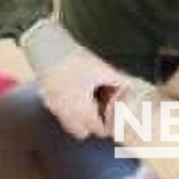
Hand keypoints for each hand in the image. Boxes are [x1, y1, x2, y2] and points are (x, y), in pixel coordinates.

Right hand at [21, 19, 129, 138]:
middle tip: (101, 114)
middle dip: (92, 126)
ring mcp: (54, 107)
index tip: (113, 120)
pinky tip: (75, 97)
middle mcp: (66, 112)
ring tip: (89, 104)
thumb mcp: (101, 69)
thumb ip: (118, 81)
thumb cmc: (76, 59)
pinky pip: (60, 114)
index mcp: (81, 107)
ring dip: (80, 121)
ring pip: (69, 125)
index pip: (97, 128)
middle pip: (81, 132)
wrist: (46, 46)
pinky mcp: (46, 99)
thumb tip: (132, 86)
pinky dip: (69, 112)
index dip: (107, 127)